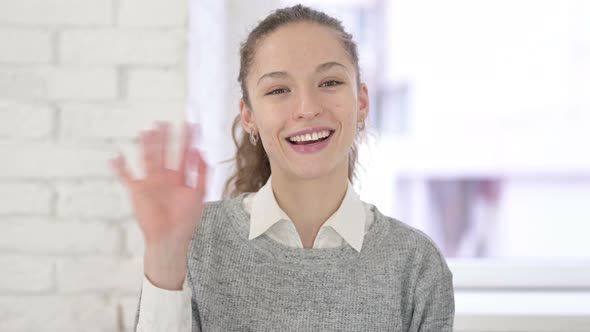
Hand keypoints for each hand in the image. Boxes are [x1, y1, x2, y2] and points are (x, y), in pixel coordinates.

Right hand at [110, 121, 207, 288]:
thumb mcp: (199, 194)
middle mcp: (165, 177)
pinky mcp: (138, 191)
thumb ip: (202, 174)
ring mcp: (151, 182)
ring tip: (147, 131)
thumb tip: (201, 152)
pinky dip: (120, 168)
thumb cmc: (185, 220)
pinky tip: (116, 156)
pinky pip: (127, 177)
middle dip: (165, 138)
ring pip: (148, 159)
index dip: (188, 139)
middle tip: (165, 122)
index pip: (185, 153)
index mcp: (180, 178)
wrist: (170, 238)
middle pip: (165, 152)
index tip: (192, 125)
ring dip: (147, 146)